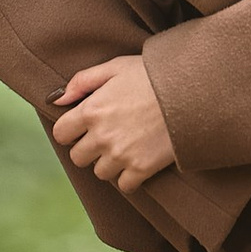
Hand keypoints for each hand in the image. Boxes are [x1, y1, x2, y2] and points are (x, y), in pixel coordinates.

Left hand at [51, 53, 176, 190]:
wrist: (193, 91)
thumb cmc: (154, 75)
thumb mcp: (116, 66)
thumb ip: (82, 81)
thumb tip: (57, 100)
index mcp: (92, 109)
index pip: (61, 133)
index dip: (70, 130)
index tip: (84, 127)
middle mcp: (102, 135)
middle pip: (78, 157)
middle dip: (89, 148)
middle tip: (107, 137)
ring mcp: (121, 154)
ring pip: (100, 172)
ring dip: (109, 163)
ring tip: (126, 146)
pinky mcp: (142, 168)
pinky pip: (124, 185)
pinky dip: (129, 177)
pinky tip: (138, 161)